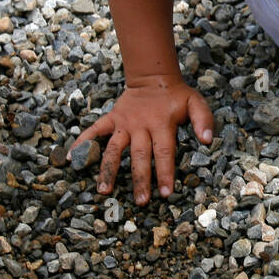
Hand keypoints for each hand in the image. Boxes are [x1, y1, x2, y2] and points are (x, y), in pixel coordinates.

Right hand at [69, 76, 213, 205]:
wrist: (153, 77)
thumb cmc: (176, 95)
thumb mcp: (195, 103)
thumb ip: (203, 120)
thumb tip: (208, 140)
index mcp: (162, 124)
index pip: (163, 152)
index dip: (164, 172)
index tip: (165, 193)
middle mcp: (141, 126)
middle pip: (139, 156)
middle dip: (140, 179)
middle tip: (141, 201)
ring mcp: (124, 123)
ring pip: (114, 148)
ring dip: (108, 170)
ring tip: (103, 190)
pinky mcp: (111, 119)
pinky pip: (94, 131)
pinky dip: (82, 143)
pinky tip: (71, 159)